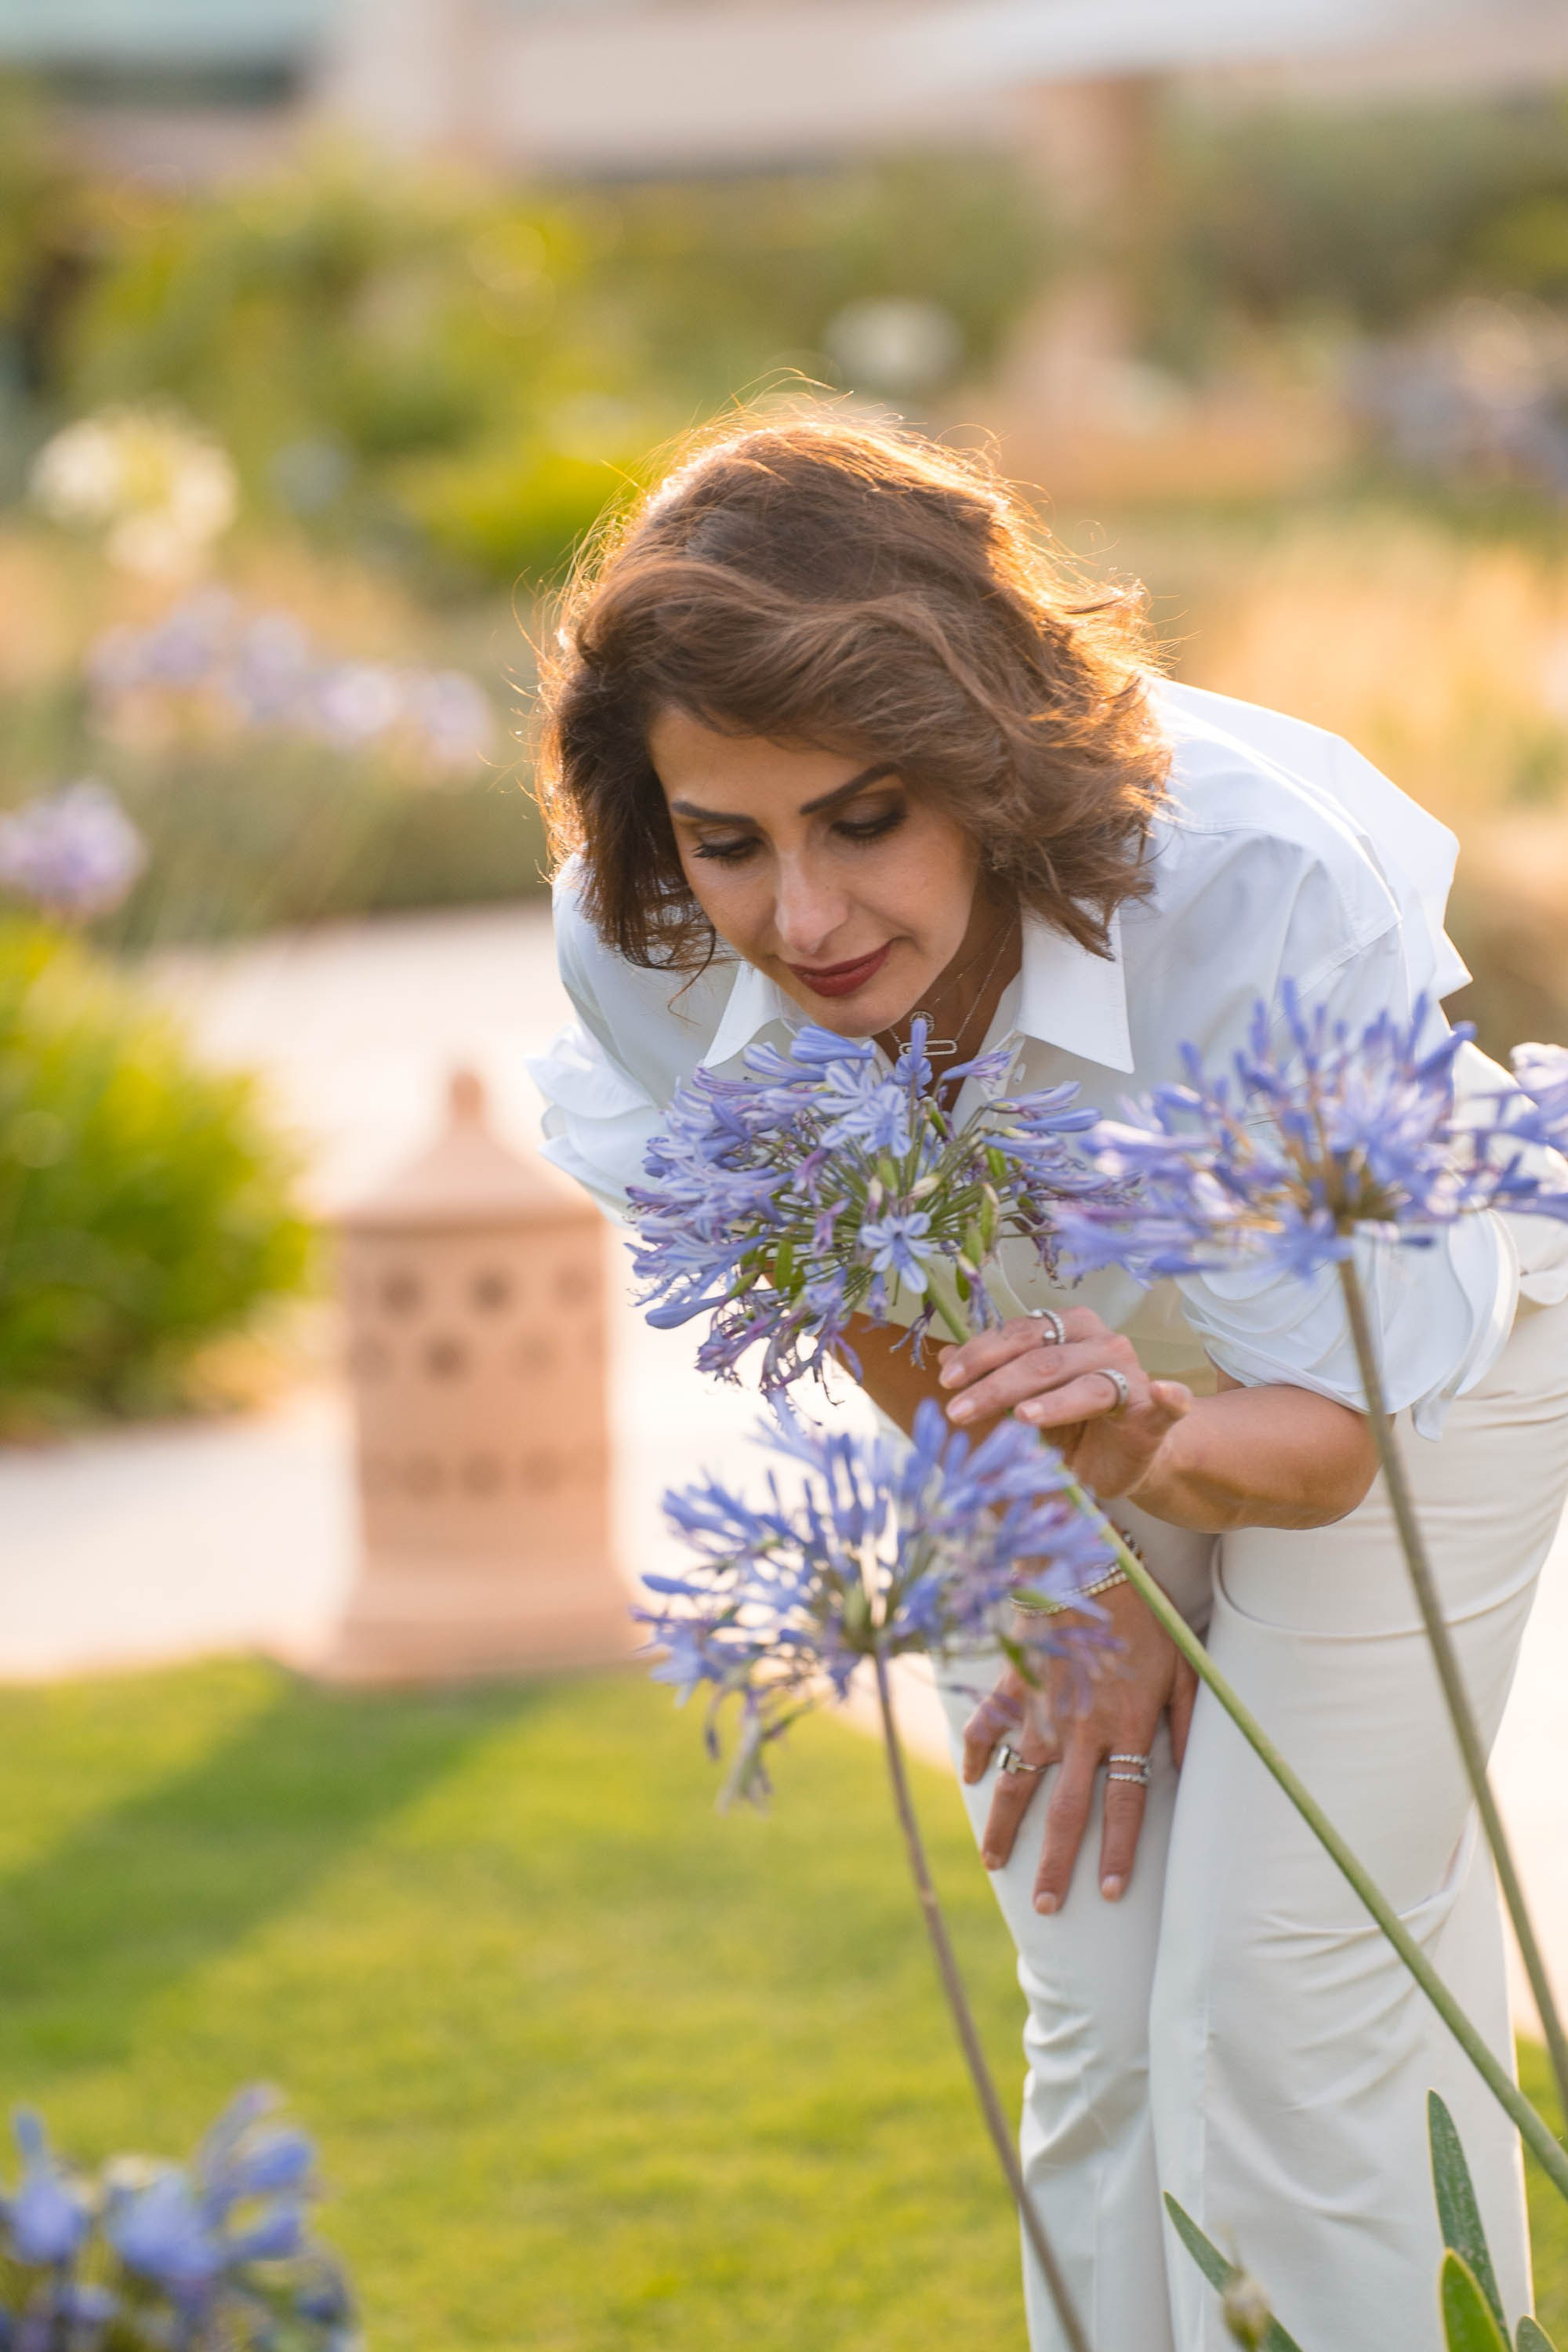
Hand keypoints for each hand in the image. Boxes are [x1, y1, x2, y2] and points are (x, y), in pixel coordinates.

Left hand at [937, 1309, 1191, 1500]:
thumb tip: (944, 1358)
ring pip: (1084, 1383)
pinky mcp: (1156, 1413)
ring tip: (1021, 1419)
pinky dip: (1169, 1396)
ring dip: (1052, 1402)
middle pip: (1042, 1358)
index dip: (979, 1354)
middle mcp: (1101, 1343)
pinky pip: (1167, 1402)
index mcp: (1068, 1329)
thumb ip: (992, 1377)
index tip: (945, 1380)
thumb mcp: (1025, 1402)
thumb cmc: (1073, 1424)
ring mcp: (1132, 1376)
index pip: (1017, 1333)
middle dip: (996, 1385)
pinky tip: (1164, 1392)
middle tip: (958, 1411)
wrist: (1126, 1456)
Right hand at [960, 1581, 1197, 1910]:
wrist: (1085, 1564)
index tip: (1111, 1893)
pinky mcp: (1011, 1686)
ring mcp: (1040, 1710)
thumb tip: (1190, 1774)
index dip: (1120, 1853)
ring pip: (1017, 1782)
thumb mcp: (1184, 1666)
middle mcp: (1080, 1730)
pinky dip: (975, 1753)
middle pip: (1066, 1812)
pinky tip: (972, 1779)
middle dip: (1057, 1865)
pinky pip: (986, 1727)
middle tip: (1046, 1907)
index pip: (1125, 1807)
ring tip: (996, 1863)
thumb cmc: (1143, 1614)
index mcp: (1126, 1727)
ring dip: (1005, 1827)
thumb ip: (1189, 1723)